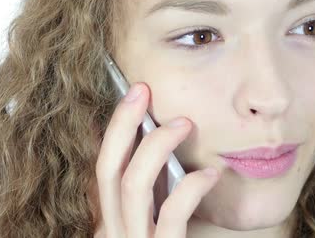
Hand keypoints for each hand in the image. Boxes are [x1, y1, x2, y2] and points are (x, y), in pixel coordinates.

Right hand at [94, 82, 220, 236]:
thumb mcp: (157, 225)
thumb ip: (155, 197)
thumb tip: (162, 149)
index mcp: (112, 223)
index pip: (104, 169)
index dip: (115, 129)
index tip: (135, 94)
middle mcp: (114, 234)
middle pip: (106, 170)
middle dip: (122, 124)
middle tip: (143, 91)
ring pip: (131, 187)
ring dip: (155, 147)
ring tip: (184, 123)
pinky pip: (170, 217)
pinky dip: (190, 188)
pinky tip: (210, 174)